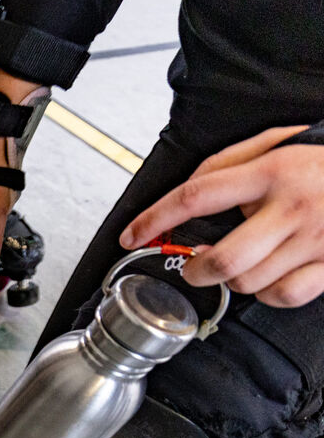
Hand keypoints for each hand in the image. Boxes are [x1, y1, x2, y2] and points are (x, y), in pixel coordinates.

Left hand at [120, 125, 323, 306]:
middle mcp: (291, 207)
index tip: (132, 234)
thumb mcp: (280, 141)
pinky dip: (269, 293)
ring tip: (243, 263)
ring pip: (249, 282)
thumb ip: (230, 162)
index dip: (156, 218)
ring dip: (235, 280)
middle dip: (196, 269)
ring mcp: (315, 239)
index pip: (196, 195)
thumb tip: (188, 191)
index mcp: (271, 171)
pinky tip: (271, 277)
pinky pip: (284, 295)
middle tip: (195, 265)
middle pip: (222, 259)